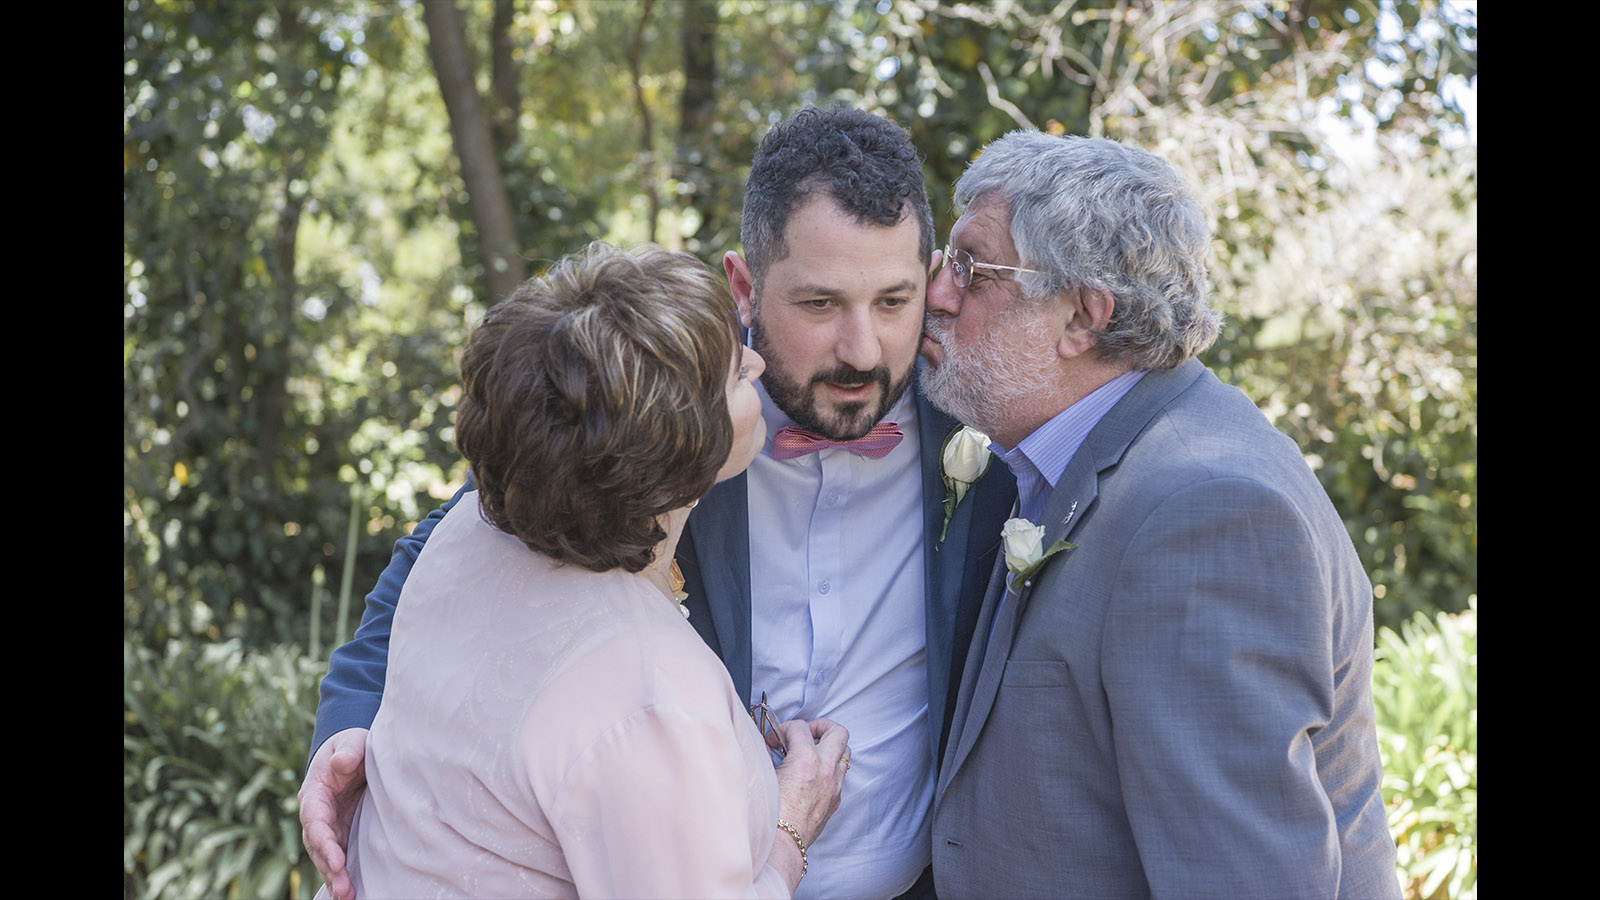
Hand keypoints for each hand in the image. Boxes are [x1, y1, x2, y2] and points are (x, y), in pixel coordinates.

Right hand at [298, 727, 368, 899]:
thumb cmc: (350, 746)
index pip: (315, 820)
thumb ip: (348, 750)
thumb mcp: (351, 740)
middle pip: (317, 845)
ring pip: (325, 855)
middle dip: (329, 868)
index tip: (337, 860)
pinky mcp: (341, 832)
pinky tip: (349, 892)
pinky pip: (338, 855)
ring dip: (334, 877)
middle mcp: (316, 813)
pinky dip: (341, 873)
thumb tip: (341, 762)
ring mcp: (328, 825)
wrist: (352, 751)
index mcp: (314, 792)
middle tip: (344, 890)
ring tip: (347, 896)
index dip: (324, 841)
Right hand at [772, 718, 849, 846]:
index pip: (800, 727)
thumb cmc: (770, 814)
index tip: (775, 738)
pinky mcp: (835, 800)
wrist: (781, 845)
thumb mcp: (765, 775)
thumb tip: (771, 744)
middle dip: (820, 726)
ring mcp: (834, 786)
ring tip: (810, 751)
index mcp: (807, 760)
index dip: (784, 728)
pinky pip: (839, 774)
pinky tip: (811, 774)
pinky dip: (828, 767)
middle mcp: (826, 770)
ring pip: (844, 752)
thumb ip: (770, 754)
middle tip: (804, 733)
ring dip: (828, 746)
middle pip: (838, 732)